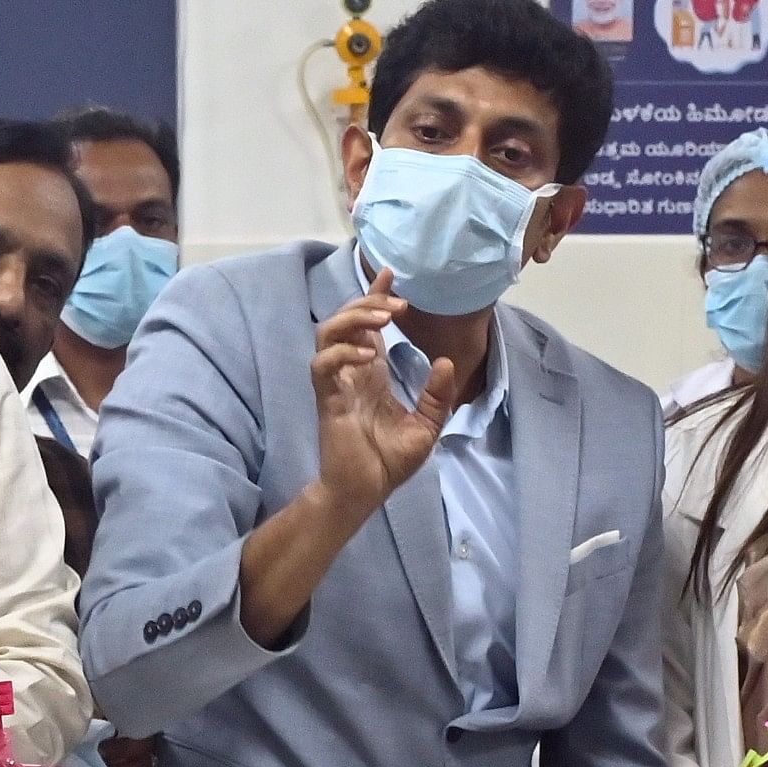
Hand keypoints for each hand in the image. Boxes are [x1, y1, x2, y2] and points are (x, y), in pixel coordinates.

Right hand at [308, 269, 456, 519]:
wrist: (366, 491)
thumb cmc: (389, 462)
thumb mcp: (427, 426)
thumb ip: (437, 395)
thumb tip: (445, 362)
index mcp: (371, 373)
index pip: (368, 324)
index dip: (376, 297)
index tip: (392, 274)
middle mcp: (351, 372)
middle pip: (346, 319)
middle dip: (369, 303)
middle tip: (398, 305)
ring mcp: (336, 383)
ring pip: (328, 332)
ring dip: (353, 318)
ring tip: (382, 320)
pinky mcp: (327, 399)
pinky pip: (322, 364)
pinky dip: (342, 351)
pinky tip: (368, 354)